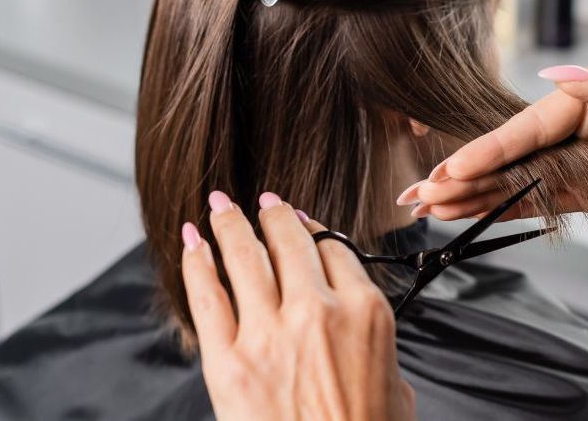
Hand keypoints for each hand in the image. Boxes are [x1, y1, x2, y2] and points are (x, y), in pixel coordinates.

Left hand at [180, 191, 415, 420]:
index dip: (314, 228)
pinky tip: (191, 243)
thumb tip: (359, 339)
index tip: (301, 220)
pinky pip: (207, 296)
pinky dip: (196, 263)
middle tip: (260, 201)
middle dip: (272, 214)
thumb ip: (376, 348)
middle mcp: (317, 311)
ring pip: (245, 256)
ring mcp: (269, 333)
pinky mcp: (228, 362)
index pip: (335, 249)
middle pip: (289, 241)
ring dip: (229, 224)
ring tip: (219, 207)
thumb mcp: (396, 386)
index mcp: (364, 312)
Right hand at [406, 54, 587, 217]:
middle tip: (419, 194)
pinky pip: (546, 203)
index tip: (453, 168)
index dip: (489, 150)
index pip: (527, 127)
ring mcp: (585, 163)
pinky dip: (509, 211)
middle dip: (465, 175)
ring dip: (475, 196)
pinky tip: (475, 216)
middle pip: (510, 156)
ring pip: (518, 182)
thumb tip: (557, 78)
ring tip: (430, 209)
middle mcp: (578, 129)